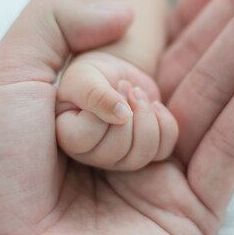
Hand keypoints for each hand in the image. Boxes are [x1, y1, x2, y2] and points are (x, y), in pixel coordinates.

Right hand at [56, 50, 177, 169]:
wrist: (116, 75)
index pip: (82, 138)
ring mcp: (120, 159)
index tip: (103, 87)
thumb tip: (122, 116)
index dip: (100, 112)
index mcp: (68, 137)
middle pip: (116, 151)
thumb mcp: (86, 78)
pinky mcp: (145, 152)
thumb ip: (97, 96)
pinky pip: (163, 149)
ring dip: (147, 116)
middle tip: (123, 85)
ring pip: (143, 154)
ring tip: (137, 93)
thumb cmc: (92, 75)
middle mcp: (92, 155)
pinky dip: (165, 123)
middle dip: (128, 111)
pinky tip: (154, 104)